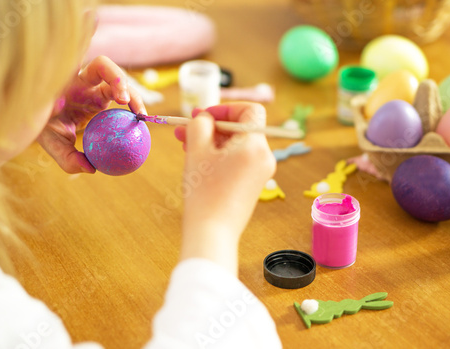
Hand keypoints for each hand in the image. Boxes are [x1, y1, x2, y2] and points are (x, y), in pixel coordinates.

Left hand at [37, 56, 145, 173]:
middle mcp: (89, 84)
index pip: (100, 66)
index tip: (121, 99)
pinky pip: (120, 107)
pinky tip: (135, 129)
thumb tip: (90, 169)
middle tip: (137, 113)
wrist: (32, 120)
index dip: (115, 77)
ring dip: (135, 101)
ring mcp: (96, 91)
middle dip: (129, 90)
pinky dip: (130, 115)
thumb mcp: (50, 142)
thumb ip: (66, 156)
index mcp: (76, 82)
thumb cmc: (42, 126)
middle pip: (116, 76)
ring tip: (141, 120)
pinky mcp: (101, 101)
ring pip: (122, 89)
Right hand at [174, 103, 275, 273]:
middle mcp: (264, 157)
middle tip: (184, 130)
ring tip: (185, 146)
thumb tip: (205, 117)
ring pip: (236, 145)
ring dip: (212, 141)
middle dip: (211, 127)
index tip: (203, 116)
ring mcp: (260, 172)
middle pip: (241, 128)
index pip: (250, 110)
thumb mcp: (197, 149)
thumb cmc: (204, 191)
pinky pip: (238, 160)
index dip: (225, 108)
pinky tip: (198, 161)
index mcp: (256, 145)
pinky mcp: (253, 184)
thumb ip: (201, 124)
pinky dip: (220, 156)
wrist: (212, 233)